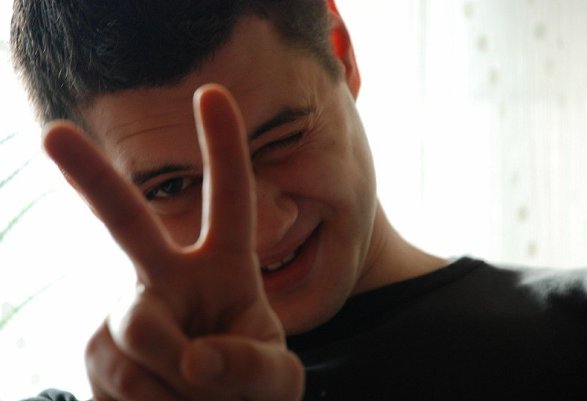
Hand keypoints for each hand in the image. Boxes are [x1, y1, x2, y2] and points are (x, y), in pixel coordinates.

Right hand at [43, 85, 304, 400]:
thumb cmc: (254, 390)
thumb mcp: (276, 379)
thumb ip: (250, 365)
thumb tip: (194, 359)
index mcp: (225, 269)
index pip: (229, 201)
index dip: (223, 148)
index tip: (212, 93)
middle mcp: (170, 278)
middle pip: (128, 224)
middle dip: (92, 179)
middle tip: (51, 133)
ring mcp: (130, 316)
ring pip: (138, 330)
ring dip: (177, 380)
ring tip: (196, 397)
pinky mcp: (99, 354)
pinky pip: (120, 377)